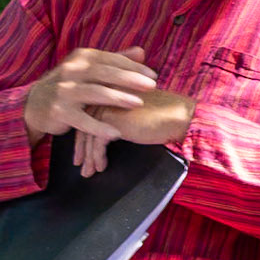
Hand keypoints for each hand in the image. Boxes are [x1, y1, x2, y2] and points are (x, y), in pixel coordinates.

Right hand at [22, 44, 156, 147]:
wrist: (35, 104)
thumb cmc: (69, 86)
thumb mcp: (88, 70)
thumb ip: (114, 61)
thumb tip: (141, 51)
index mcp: (80, 58)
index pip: (110, 59)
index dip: (132, 66)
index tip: (152, 74)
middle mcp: (71, 71)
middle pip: (104, 73)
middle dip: (129, 79)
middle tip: (152, 85)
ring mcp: (64, 91)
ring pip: (94, 93)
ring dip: (117, 98)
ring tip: (138, 103)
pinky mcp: (59, 111)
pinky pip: (82, 120)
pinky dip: (99, 127)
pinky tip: (116, 133)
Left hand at [74, 88, 195, 176]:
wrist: (178, 116)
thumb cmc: (160, 114)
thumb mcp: (132, 111)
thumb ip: (117, 114)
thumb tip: (102, 132)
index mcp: (107, 89)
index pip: (87, 113)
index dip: (83, 133)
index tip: (81, 150)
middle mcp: (103, 95)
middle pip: (84, 124)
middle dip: (82, 148)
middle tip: (80, 165)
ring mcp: (107, 106)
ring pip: (89, 135)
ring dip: (89, 156)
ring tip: (90, 171)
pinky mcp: (114, 120)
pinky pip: (98, 142)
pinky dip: (98, 157)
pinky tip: (102, 167)